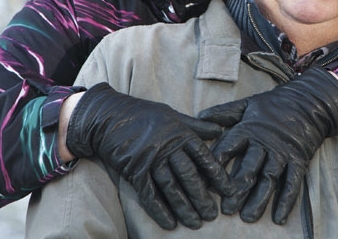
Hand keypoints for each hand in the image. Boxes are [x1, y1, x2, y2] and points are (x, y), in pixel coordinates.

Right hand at [66, 83, 233, 229]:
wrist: (107, 116)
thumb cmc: (142, 113)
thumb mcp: (172, 114)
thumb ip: (196, 125)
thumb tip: (220, 129)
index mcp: (180, 133)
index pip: (204, 157)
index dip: (217, 175)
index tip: (229, 191)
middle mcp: (167, 147)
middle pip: (189, 176)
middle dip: (202, 197)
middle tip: (212, 215)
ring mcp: (150, 159)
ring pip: (171, 188)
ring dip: (184, 208)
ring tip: (195, 223)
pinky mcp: (134, 170)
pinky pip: (148, 194)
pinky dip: (159, 210)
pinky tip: (169, 223)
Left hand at [198, 67, 337, 224]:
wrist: (308, 100)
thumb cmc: (274, 104)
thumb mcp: (247, 104)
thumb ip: (224, 113)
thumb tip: (201, 117)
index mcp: (248, 129)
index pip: (228, 148)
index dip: (216, 165)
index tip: (206, 183)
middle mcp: (265, 142)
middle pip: (249, 168)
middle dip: (237, 189)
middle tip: (226, 209)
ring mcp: (283, 153)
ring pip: (269, 179)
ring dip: (259, 199)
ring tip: (247, 217)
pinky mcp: (299, 160)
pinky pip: (293, 183)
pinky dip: (286, 201)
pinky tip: (278, 217)